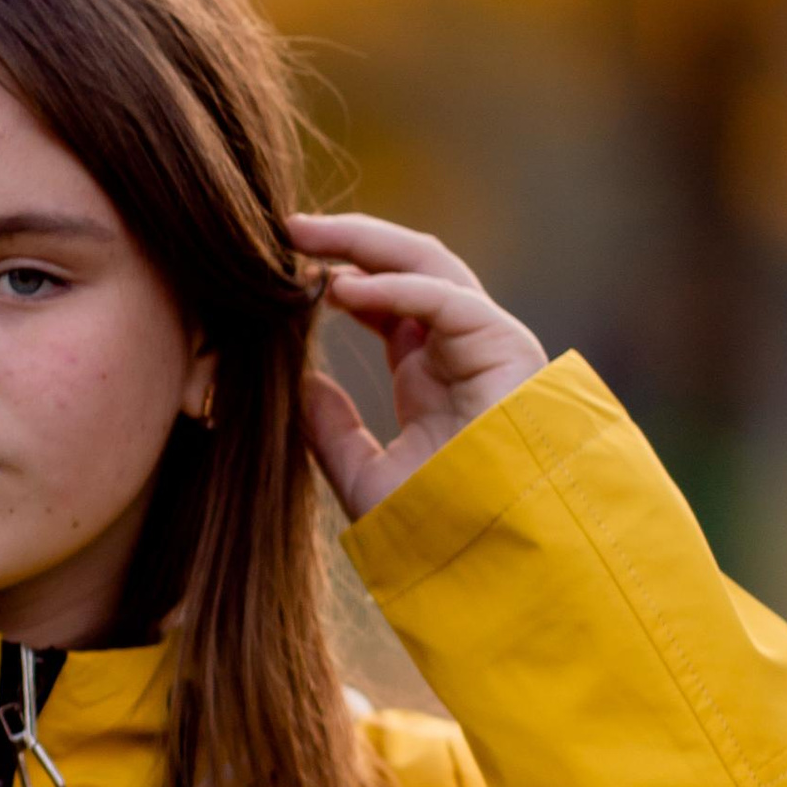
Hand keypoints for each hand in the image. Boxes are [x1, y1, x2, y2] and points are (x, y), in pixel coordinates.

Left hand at [286, 211, 545, 521]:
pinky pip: (446, 299)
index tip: (281, 266)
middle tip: (287, 227)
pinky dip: (395, 287)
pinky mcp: (505, 347)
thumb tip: (298, 384)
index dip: (336, 275)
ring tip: (305, 235)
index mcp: (431, 372)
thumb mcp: (366, 478)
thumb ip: (331, 432)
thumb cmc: (444, 529)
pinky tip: (344, 287)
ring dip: (366, 243)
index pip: (383, 300)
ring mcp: (486, 342)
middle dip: (346, 241)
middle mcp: (459, 348)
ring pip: (429, 264)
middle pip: (404, 267)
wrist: (501, 559)